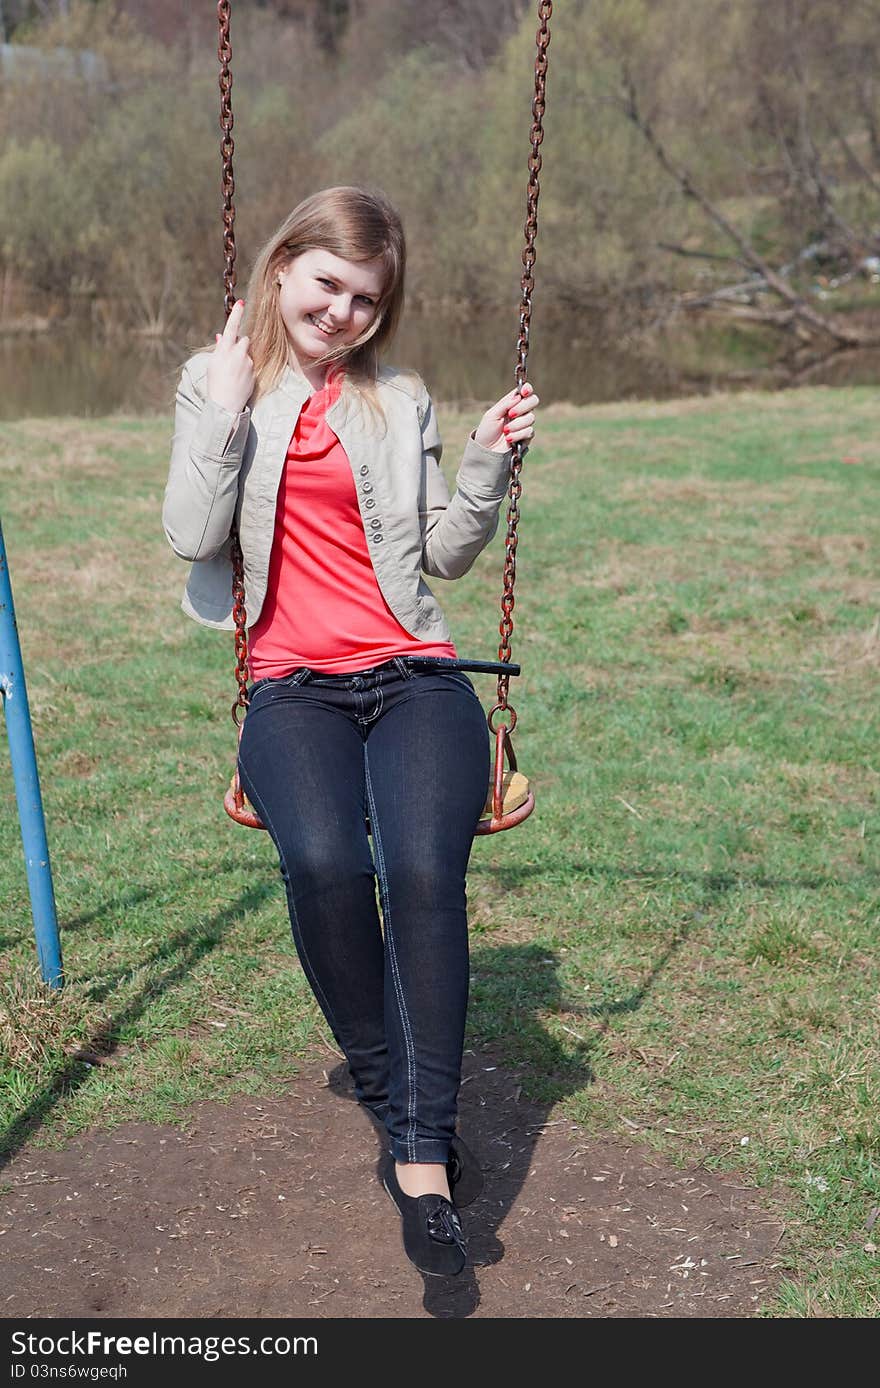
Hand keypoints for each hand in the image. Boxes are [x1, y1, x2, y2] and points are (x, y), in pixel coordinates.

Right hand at [206, 299, 254, 413]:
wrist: (226, 403)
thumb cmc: (215, 383)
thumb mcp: (213, 363)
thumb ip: (219, 348)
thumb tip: (221, 336)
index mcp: (224, 350)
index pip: (231, 328)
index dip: (236, 314)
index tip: (241, 302)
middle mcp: (237, 354)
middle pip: (244, 340)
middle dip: (240, 345)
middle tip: (231, 358)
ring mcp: (247, 362)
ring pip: (247, 353)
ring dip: (243, 357)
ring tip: (235, 371)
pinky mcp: (254, 371)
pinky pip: (251, 364)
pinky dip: (246, 368)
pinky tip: (239, 379)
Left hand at [473, 383, 539, 453]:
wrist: (486, 451)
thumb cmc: (486, 432)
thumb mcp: (491, 415)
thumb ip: (505, 404)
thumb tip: (518, 396)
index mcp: (511, 403)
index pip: (525, 391)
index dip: (527, 389)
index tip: (523, 392)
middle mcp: (520, 412)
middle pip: (533, 401)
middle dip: (523, 407)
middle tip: (510, 414)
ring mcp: (524, 424)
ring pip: (531, 418)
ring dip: (517, 424)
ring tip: (505, 431)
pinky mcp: (526, 437)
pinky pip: (529, 431)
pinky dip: (518, 435)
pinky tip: (508, 439)